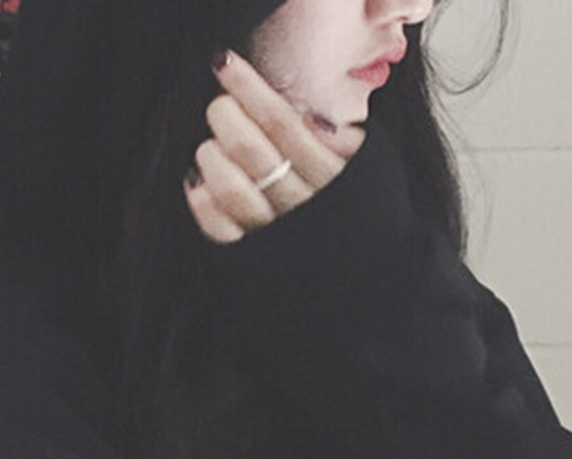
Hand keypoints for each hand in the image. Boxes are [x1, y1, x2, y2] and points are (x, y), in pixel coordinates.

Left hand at [184, 50, 365, 243]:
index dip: (248, 88)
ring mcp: (278, 235)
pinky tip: (199, 183)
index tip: (226, 65)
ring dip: (211, 157)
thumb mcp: (372, 171)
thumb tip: (312, 120)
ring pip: (232, 189)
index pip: (283, 123)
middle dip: (225, 116)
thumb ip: (348, 142)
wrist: (366, 280)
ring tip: (211, 146)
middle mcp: (304, 206)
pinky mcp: (256, 259)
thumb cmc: (360, 214)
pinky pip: (221, 231)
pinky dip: (202, 203)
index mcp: (333, 179)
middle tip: (220, 106)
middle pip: (252, 151)